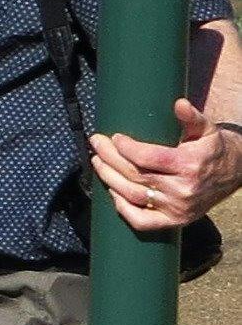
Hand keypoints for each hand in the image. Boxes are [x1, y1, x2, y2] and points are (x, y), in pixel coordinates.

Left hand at [89, 98, 241, 229]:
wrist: (236, 173)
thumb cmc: (214, 148)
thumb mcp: (207, 129)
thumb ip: (192, 117)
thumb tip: (178, 103)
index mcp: (189, 165)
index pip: (148, 158)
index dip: (126, 148)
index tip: (113, 137)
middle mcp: (183, 189)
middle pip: (136, 175)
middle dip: (110, 158)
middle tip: (96, 144)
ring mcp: (178, 208)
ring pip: (133, 195)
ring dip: (109, 179)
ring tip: (98, 163)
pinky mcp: (175, 221)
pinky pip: (142, 221)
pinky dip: (123, 209)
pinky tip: (112, 192)